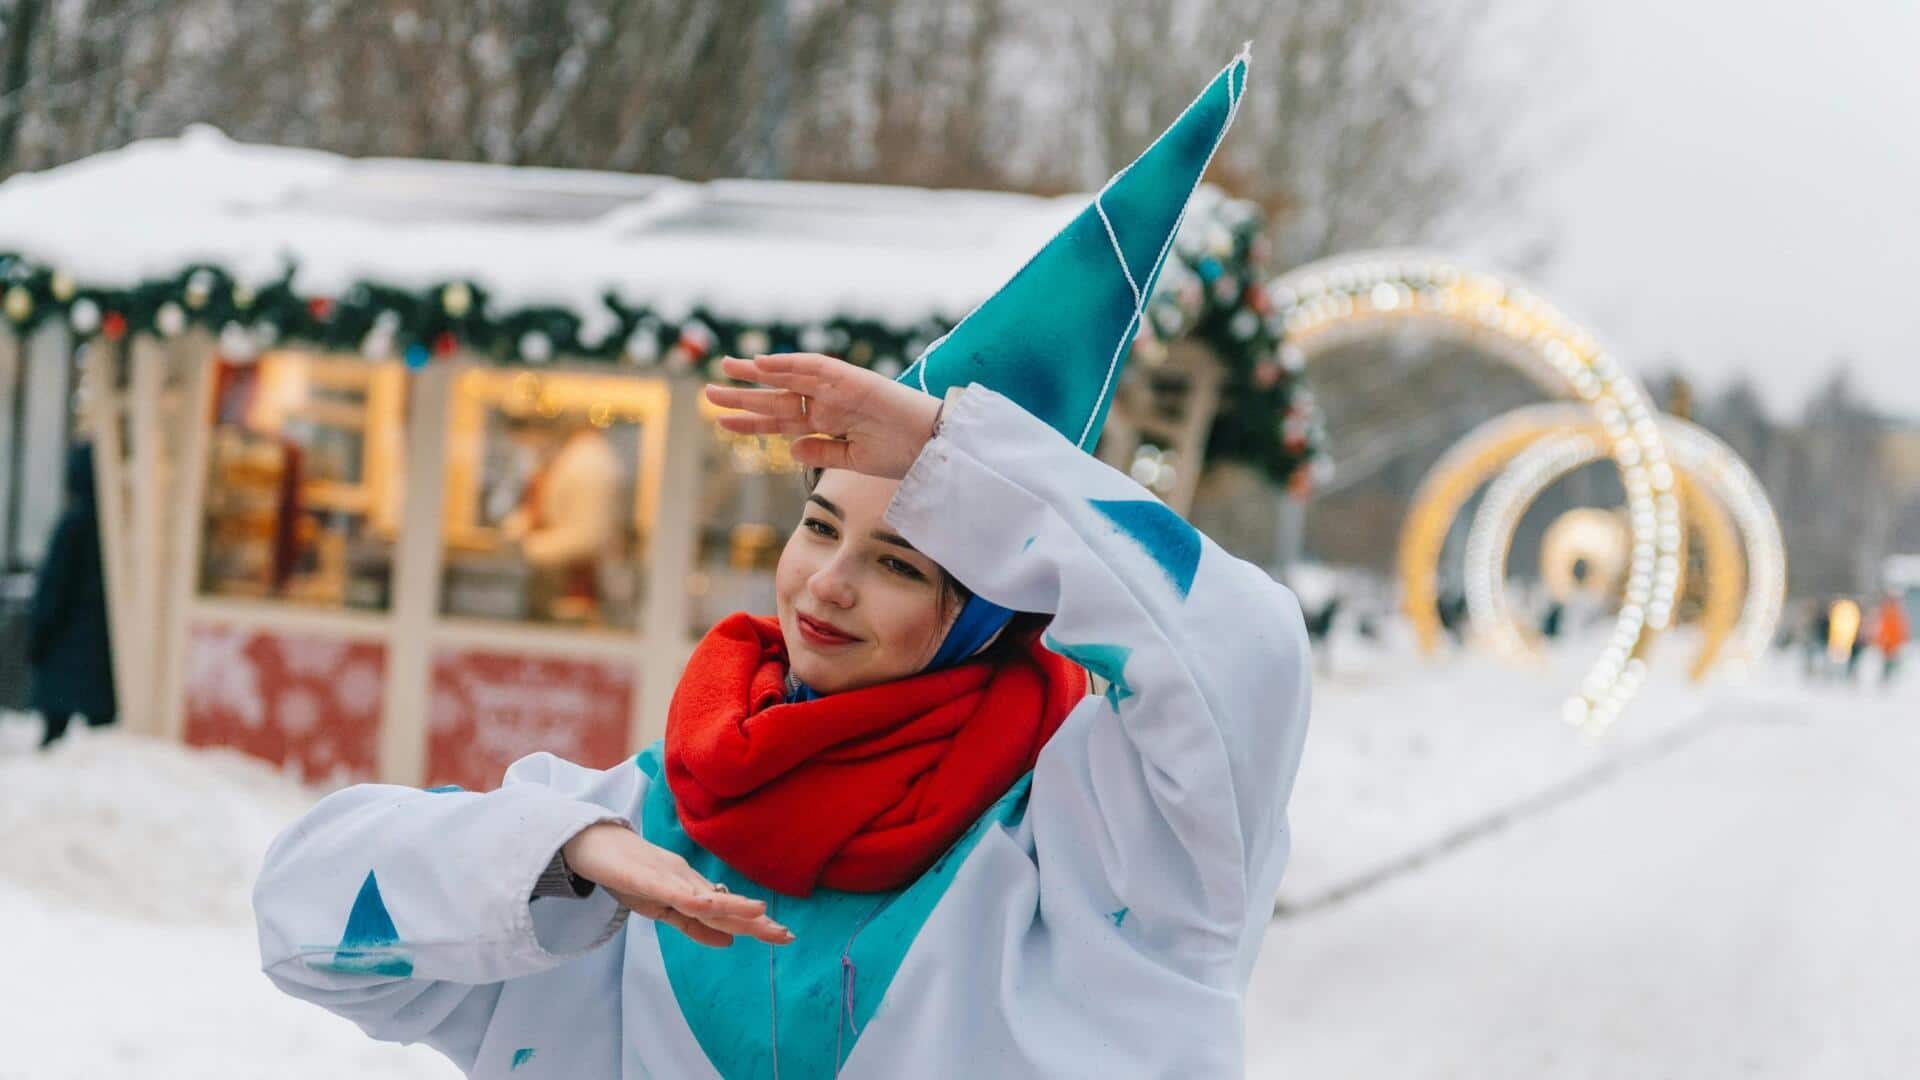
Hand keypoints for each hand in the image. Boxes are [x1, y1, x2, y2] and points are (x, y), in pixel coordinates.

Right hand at [562, 822, 792, 947]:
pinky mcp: (643, 877)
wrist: (592, 842)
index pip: (728, 910)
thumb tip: (729, 942)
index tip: (784, 935)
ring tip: (760, 913)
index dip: (754, 924)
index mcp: (691, 889)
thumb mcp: (661, 908)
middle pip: (724, 903)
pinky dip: (689, 898)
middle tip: (786, 935)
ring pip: (702, 896)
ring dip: (731, 905)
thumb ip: (693, 925)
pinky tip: (707, 904)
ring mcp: (666, 877)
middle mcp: (685, 879)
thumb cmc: (627, 873)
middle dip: (754, 920)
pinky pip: (669, 889)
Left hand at [704, 353, 942, 478]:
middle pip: (777, 398)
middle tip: (709, 392)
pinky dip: (787, 364)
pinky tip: (760, 363)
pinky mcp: (849, 379)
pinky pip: (812, 367)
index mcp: (827, 425)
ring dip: (756, 374)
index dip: (752, 422)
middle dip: (743, 396)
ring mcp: (837, 389)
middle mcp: (827, 404)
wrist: (933, 446)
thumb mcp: (853, 461)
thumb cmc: (901, 454)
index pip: (781, 422)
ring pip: (788, 378)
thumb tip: (789, 449)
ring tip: (725, 369)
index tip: (723, 423)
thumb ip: (822, 453)